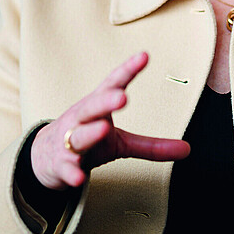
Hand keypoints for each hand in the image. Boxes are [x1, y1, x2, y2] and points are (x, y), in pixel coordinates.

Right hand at [31, 52, 189, 189]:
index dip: (128, 70)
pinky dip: (72, 172)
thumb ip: (151, 146)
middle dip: (106, 101)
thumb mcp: (121, 142)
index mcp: (98, 106)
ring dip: (90, 132)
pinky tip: (79, 178)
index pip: (113, 84)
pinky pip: (67, 167)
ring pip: (79, 135)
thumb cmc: (89, 141)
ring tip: (103, 129)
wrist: (45, 159)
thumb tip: (188, 149)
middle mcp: (81, 119)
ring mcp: (69, 141)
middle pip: (93, 106)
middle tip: (122, 96)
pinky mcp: (61, 163)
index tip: (144, 56)